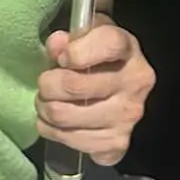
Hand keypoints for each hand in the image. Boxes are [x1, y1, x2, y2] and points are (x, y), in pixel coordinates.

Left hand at [36, 15, 154, 168]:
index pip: (108, 44)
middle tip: (45, 83)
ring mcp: (127, 118)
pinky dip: (52, 131)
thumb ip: (72, 36)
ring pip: (63, 115)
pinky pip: (69, 140)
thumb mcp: (88, 36)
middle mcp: (134, 85)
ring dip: (45, 109)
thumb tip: (55, 45)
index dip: (77, 51)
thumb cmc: (99, 59)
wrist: (122, 93)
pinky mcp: (116, 144)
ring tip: (47, 102)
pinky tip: (56, 123)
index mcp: (129, 50)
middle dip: (47, 84)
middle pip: (73, 85)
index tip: (62, 57)